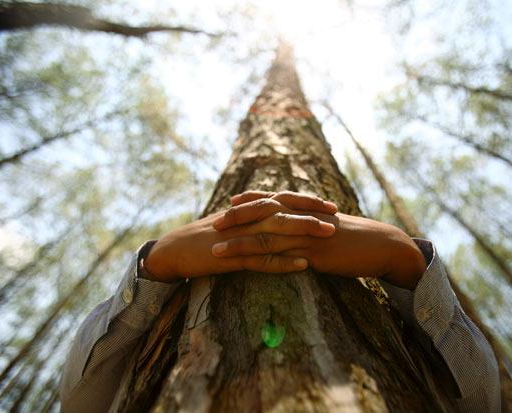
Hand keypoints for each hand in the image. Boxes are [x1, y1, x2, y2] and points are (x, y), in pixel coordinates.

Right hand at [143, 192, 337, 281]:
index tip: (330, 204)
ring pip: (278, 230)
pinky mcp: (233, 256)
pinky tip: (303, 265)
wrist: (174, 250)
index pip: (282, 200)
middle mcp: (247, 219)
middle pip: (285, 211)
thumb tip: (273, 218)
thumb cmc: (204, 238)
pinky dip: (283, 262)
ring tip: (329, 234)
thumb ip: (252, 220)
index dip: (306, 201)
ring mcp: (241, 237)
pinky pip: (262, 259)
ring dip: (305, 232)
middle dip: (312, 212)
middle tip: (337, 215)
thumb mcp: (231, 225)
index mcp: (247, 211)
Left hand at [212, 191, 426, 289]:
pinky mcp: (312, 253)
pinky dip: (260, 262)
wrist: (382, 245)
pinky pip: (280, 258)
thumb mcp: (332, 225)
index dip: (251, 200)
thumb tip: (300, 227)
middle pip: (263, 214)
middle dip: (237, 218)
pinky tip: (244, 267)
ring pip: (266, 236)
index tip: (231, 202)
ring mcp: (306, 235)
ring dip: (239, 243)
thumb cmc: (358, 237)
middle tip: (214, 222)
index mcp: (306, 209)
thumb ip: (313, 224)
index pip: (273, 200)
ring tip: (216, 249)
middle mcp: (302, 217)